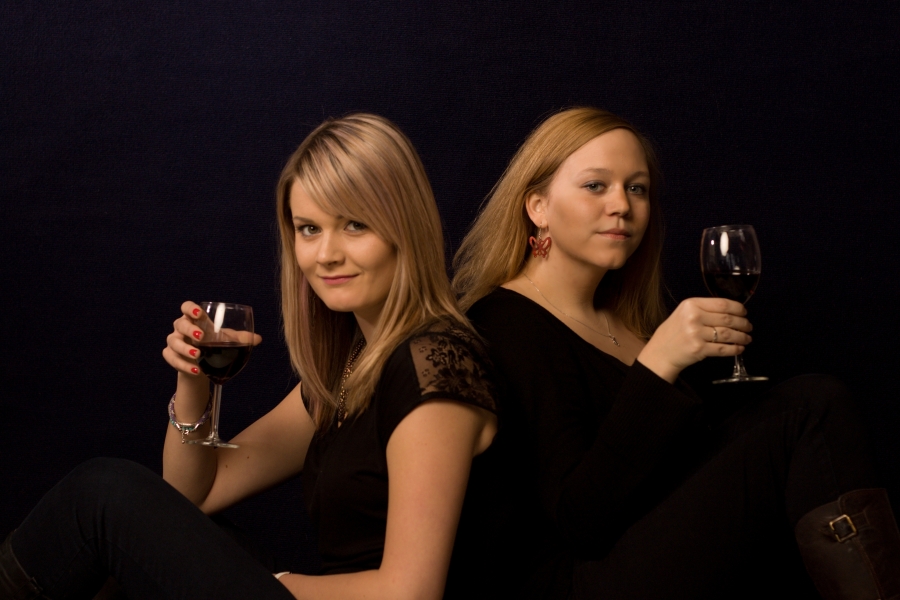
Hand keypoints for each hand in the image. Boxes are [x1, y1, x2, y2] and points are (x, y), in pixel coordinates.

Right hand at [162, 301, 262, 375]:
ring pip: (173, 342)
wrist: (202, 364)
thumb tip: (258, 339)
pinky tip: (195, 370)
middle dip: (189, 330)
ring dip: (185, 349)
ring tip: (198, 355)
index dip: (190, 308)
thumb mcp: (227, 340)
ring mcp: (174, 342)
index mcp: (194, 320)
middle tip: (201, 337)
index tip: (199, 313)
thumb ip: (241, 338)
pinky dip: (183, 365)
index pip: (186, 307)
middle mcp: (181, 328)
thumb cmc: (214, 345)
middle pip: (180, 324)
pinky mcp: (170, 356)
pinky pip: (172, 359)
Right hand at [637, 297, 751, 382]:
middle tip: (748, 327)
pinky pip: (723, 348)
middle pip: (727, 319)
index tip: (744, 312)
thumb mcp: (684, 313)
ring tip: (747, 338)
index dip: (738, 308)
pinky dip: (734, 349)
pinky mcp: (699, 349)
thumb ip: (704, 310)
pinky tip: (739, 348)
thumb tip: (732, 311)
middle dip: (743, 323)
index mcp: (691, 305)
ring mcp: (696, 334)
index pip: (722, 304)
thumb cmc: (674, 332)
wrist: (660, 352)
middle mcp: (693, 317)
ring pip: (728, 334)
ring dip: (741, 337)